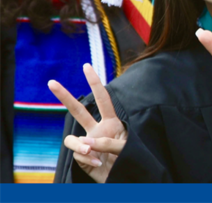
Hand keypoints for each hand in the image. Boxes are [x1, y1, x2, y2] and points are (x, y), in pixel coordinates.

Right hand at [48, 64, 126, 182]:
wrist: (124, 177)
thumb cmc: (129, 159)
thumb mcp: (126, 147)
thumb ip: (109, 143)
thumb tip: (87, 142)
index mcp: (111, 122)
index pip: (102, 99)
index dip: (95, 83)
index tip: (86, 66)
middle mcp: (96, 130)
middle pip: (77, 110)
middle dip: (64, 96)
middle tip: (51, 82)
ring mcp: (87, 143)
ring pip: (72, 139)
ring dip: (81, 145)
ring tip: (93, 152)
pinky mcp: (81, 157)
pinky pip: (78, 154)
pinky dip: (87, 159)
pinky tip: (97, 163)